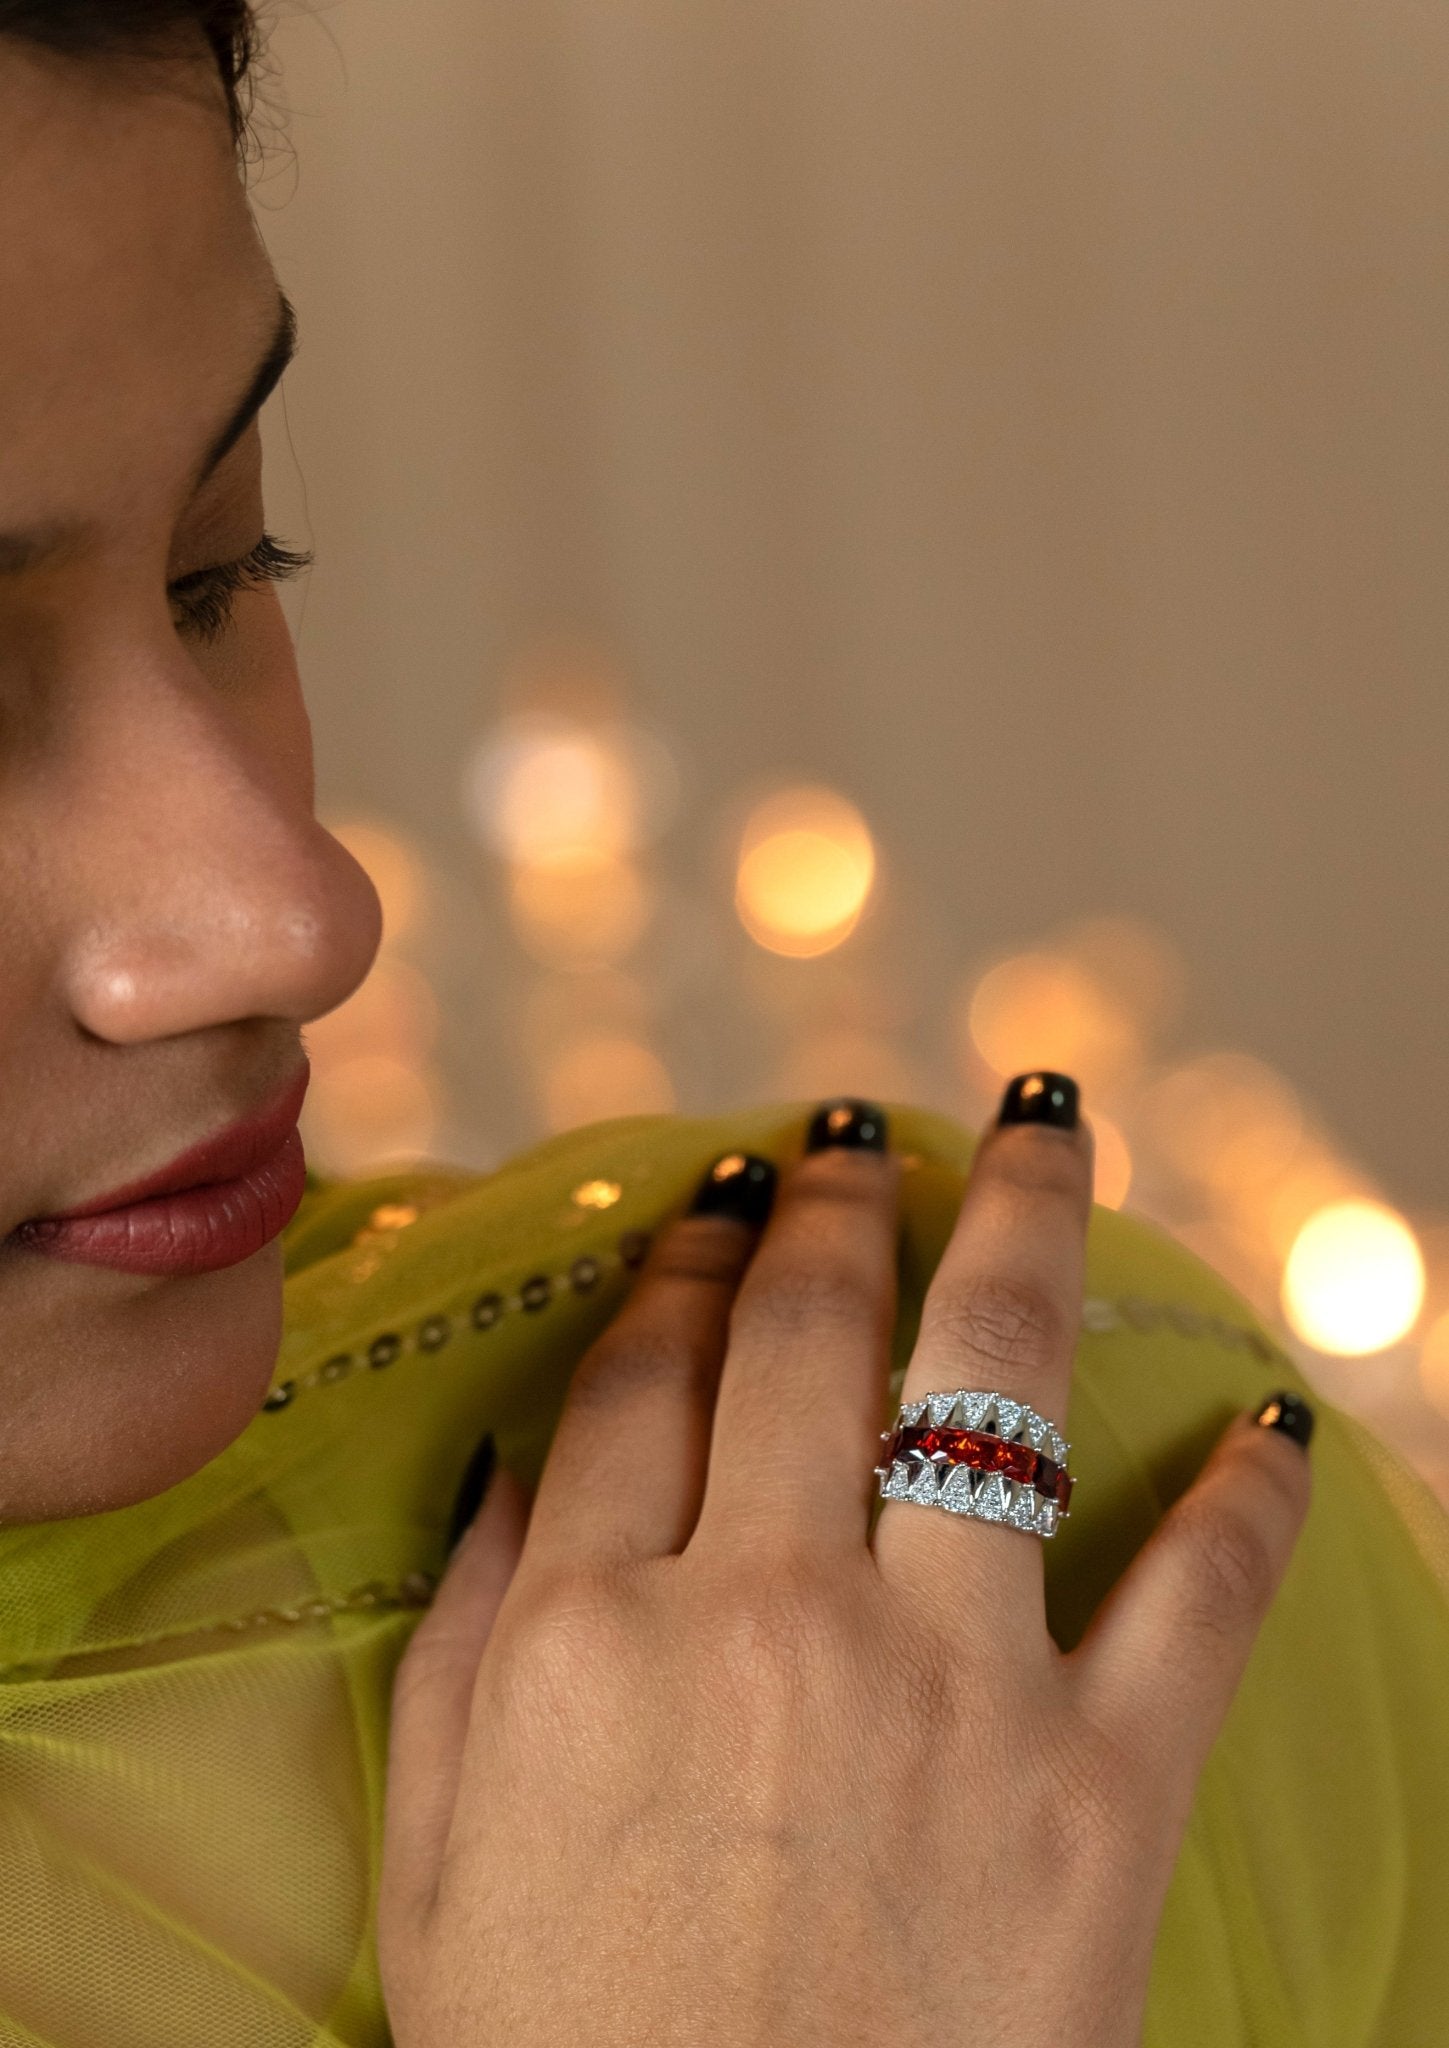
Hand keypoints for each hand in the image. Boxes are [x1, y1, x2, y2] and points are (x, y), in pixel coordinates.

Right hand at [378, 1091, 1311, 2045]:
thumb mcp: (442, 1862)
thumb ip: (461, 1637)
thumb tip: (509, 1461)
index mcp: (595, 1627)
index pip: (645, 1371)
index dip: (690, 1262)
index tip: (722, 1203)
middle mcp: (771, 1612)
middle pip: (811, 1333)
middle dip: (840, 1200)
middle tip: (861, 1132)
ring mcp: (947, 1689)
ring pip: (996, 1380)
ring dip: (1029, 1225)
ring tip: (1049, 1124)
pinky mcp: (1102, 1794)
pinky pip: (1200, 1595)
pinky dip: (1250, 1493)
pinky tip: (1274, 1415)